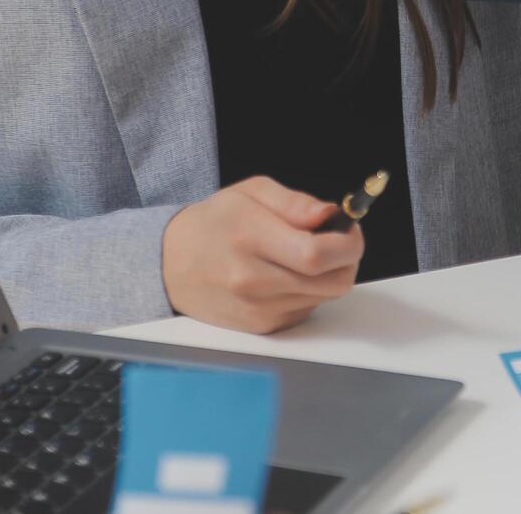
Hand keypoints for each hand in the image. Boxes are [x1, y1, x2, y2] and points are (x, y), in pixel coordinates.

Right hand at [162, 176, 363, 333]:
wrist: (170, 263)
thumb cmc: (215, 223)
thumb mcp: (251, 192)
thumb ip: (295, 202)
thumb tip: (330, 214)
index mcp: (249, 238)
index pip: (317, 254)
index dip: (348, 243)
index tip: (350, 229)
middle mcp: (252, 279)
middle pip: (333, 281)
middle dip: (347, 259)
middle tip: (337, 240)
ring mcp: (256, 308)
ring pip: (325, 296)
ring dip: (328, 275)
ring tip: (305, 255)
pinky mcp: (261, 327)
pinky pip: (308, 309)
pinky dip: (310, 292)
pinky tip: (288, 275)